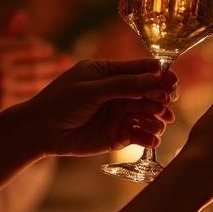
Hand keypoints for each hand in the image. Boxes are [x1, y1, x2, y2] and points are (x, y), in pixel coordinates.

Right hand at [0, 35, 69, 129]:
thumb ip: (0, 39)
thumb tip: (22, 14)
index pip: (24, 48)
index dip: (39, 48)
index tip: (50, 48)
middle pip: (34, 65)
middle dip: (53, 62)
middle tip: (68, 60)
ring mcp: (2, 89)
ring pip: (35, 82)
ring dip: (52, 77)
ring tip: (66, 74)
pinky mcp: (3, 106)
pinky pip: (28, 97)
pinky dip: (41, 93)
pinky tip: (53, 92)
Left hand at [19, 59, 176, 156]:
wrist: (40, 132)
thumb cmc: (60, 103)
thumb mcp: (91, 89)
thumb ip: (124, 85)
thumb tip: (156, 78)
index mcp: (110, 73)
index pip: (141, 70)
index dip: (160, 76)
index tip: (172, 83)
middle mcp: (118, 92)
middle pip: (150, 93)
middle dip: (161, 99)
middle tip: (165, 106)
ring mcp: (119, 114)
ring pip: (148, 115)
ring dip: (157, 120)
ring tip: (157, 125)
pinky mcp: (118, 135)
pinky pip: (140, 134)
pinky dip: (148, 137)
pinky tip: (152, 140)